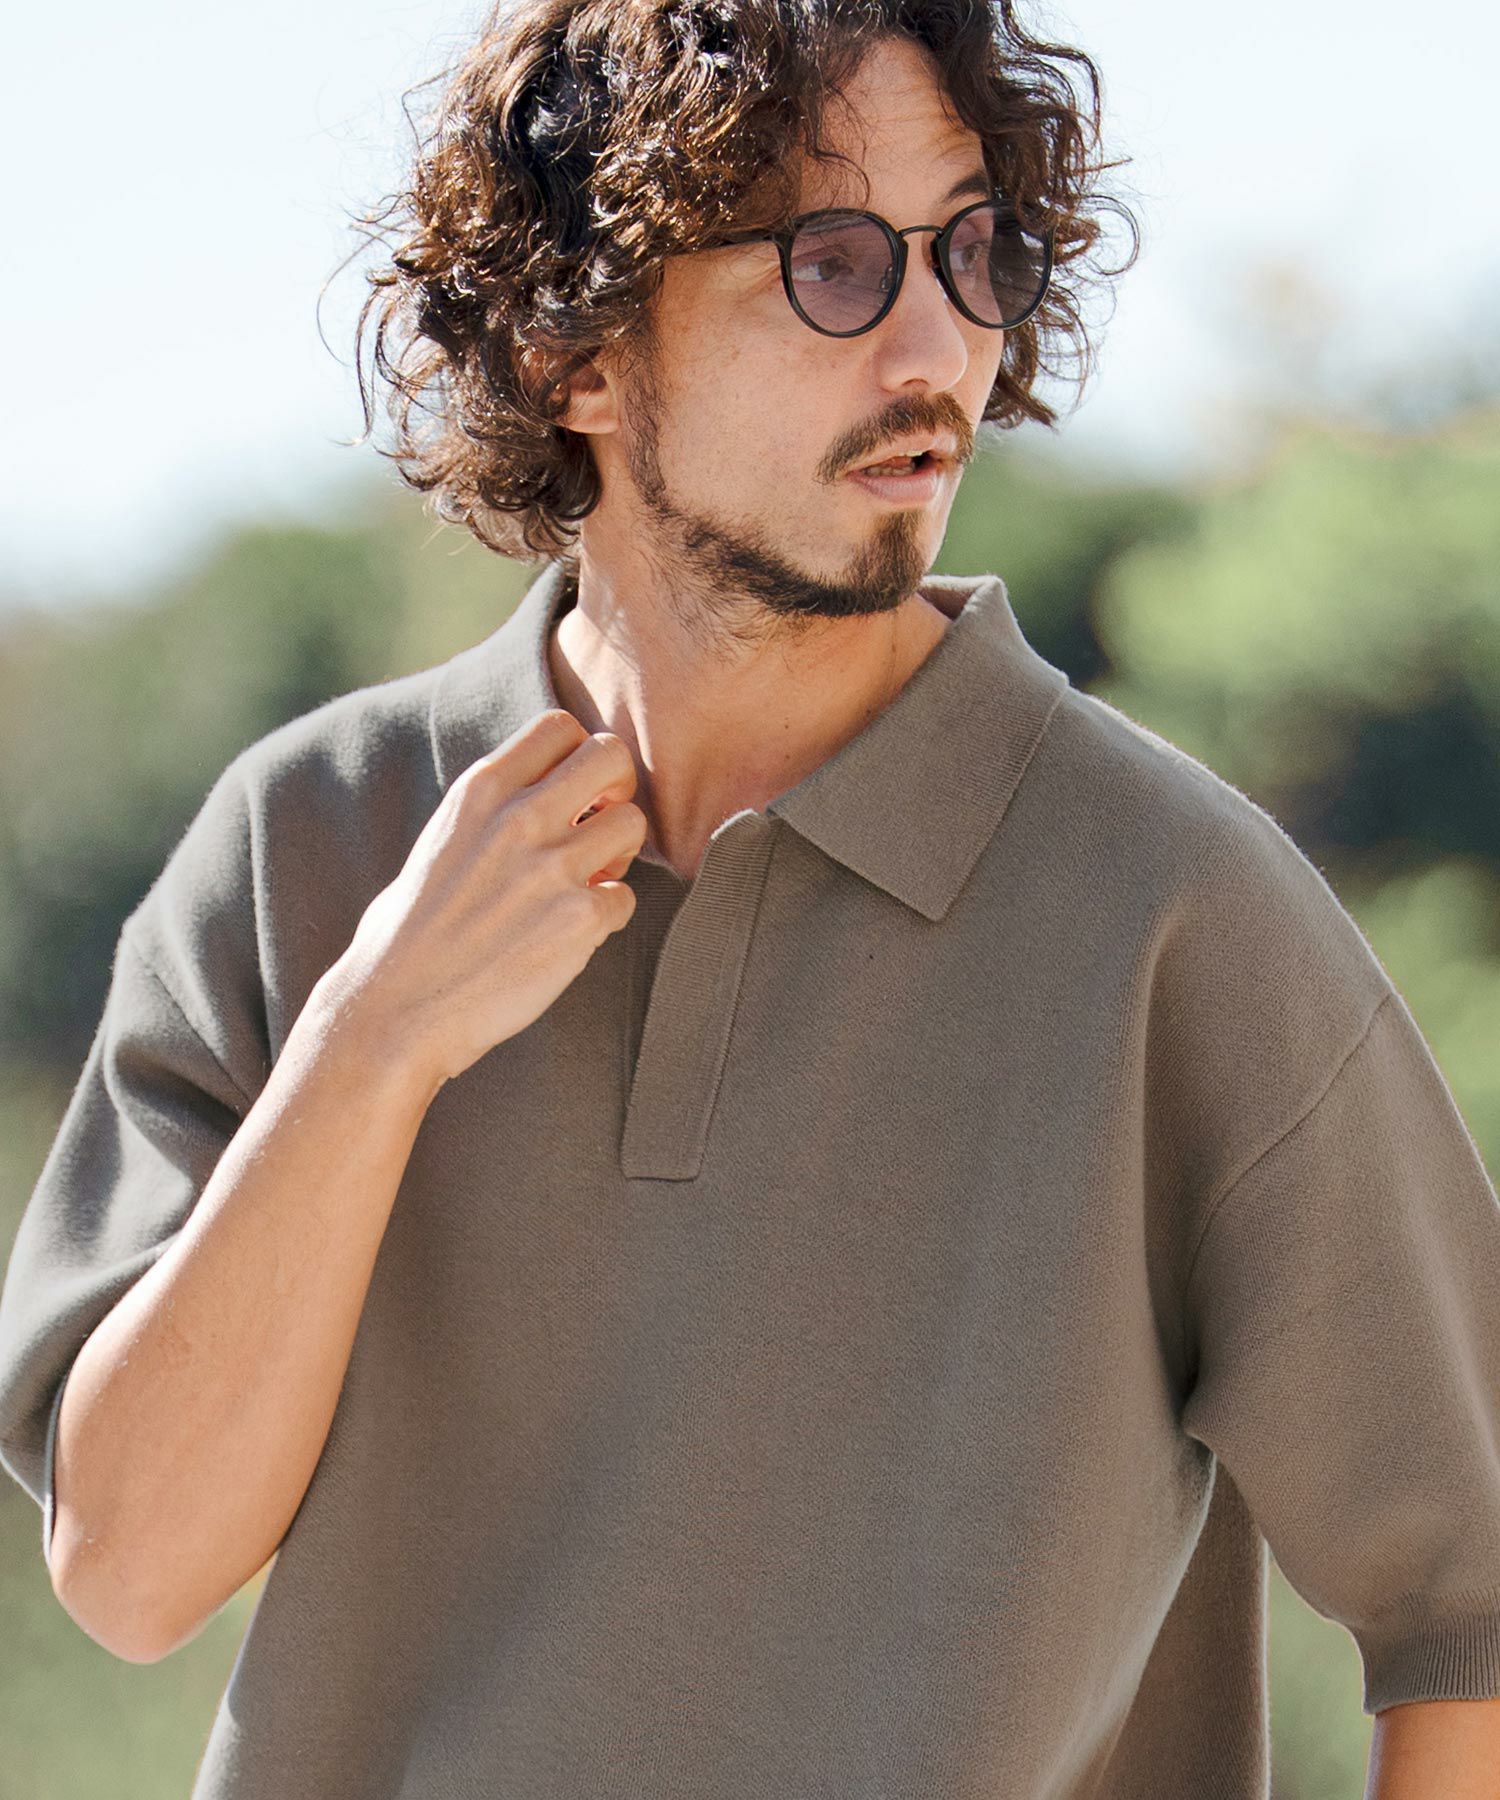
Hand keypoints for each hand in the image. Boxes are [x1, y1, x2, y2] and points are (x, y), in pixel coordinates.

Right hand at [328, 708, 647, 1089]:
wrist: (394, 1011)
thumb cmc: (406, 935)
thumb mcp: (439, 843)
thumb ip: (490, 813)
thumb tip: (536, 799)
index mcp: (480, 791)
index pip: (559, 725)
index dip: (576, 757)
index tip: (567, 795)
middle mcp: (519, 818)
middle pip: (612, 755)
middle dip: (616, 790)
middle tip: (597, 830)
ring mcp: (552, 867)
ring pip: (633, 823)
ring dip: (620, 855)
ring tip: (585, 885)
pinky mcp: (579, 920)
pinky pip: (626, 897)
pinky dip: (608, 917)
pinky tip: (572, 936)